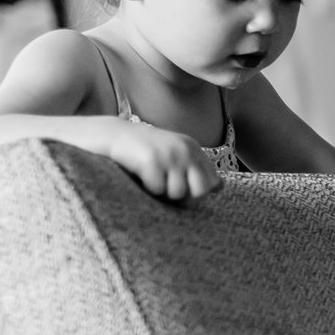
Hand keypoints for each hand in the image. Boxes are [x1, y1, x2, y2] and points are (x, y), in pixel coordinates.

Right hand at [105, 118, 223, 202]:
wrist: (115, 135)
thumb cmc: (146, 151)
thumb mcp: (176, 154)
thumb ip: (197, 169)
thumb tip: (219, 187)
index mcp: (193, 149)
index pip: (212, 182)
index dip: (198, 193)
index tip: (183, 190)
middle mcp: (185, 150)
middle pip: (200, 191)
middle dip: (185, 198)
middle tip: (168, 192)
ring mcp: (169, 154)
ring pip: (177, 193)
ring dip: (163, 193)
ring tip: (152, 179)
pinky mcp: (151, 160)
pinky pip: (157, 189)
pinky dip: (148, 188)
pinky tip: (141, 176)